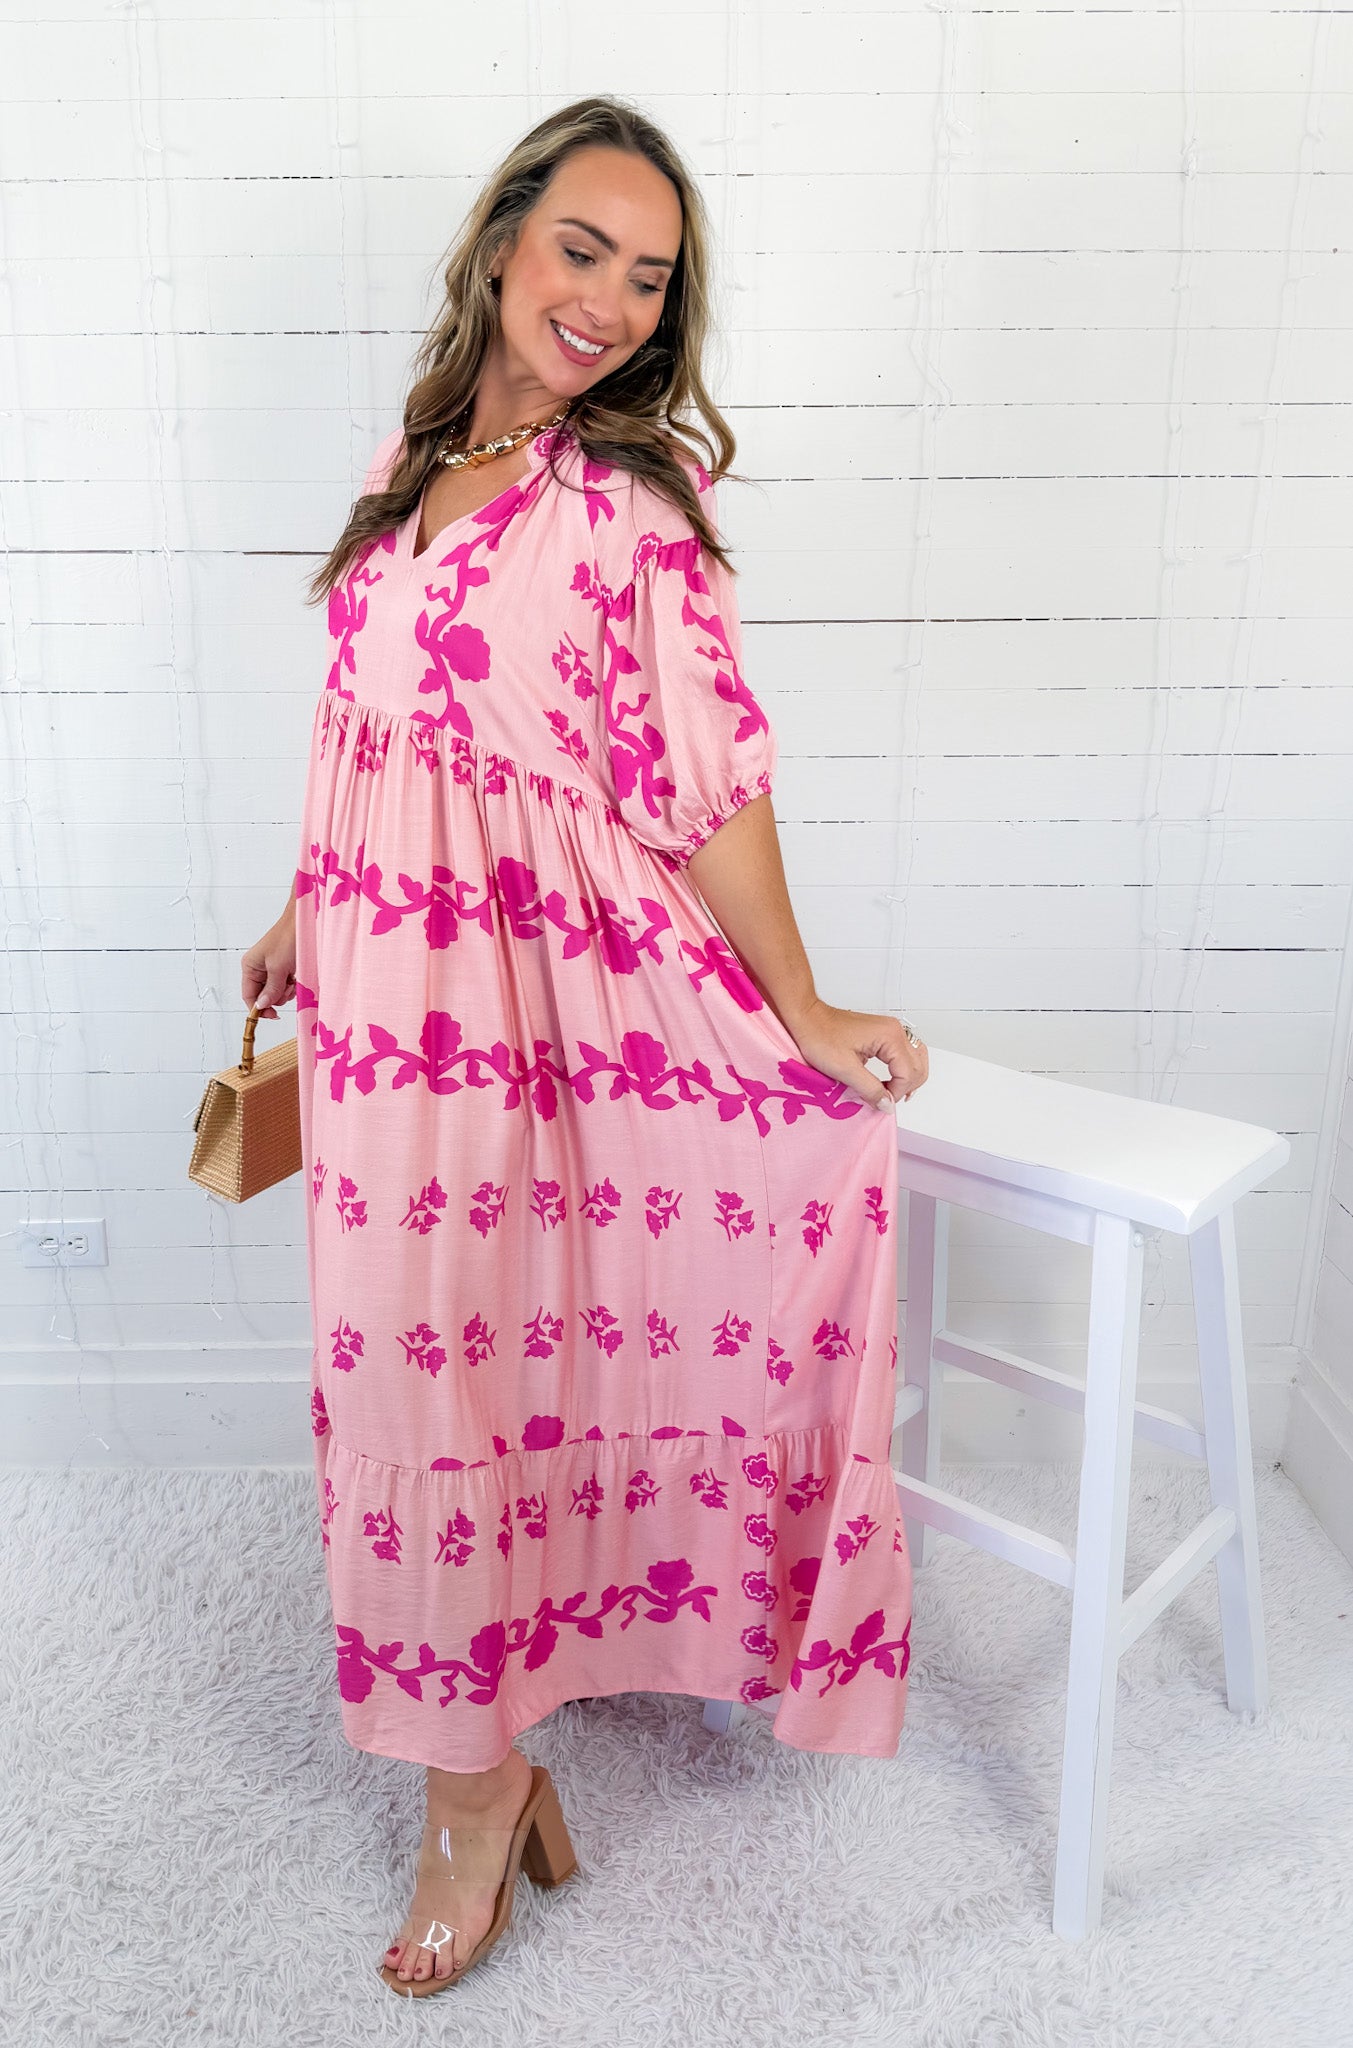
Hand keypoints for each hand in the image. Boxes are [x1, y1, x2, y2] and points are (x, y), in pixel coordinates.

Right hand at [241, 899, 297, 1019]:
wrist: (305, 922)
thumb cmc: (288, 937)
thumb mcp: (278, 967)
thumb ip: (271, 989)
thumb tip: (263, 1006)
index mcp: (250, 966)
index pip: (248, 996)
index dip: (259, 1008)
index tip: (273, 1015)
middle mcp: (258, 969)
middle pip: (263, 996)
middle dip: (276, 995)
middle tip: (286, 985)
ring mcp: (271, 969)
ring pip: (276, 992)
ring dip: (286, 990)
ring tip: (292, 977)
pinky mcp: (284, 968)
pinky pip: (286, 985)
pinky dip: (292, 984)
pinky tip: (296, 975)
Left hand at [784, 997, 927, 1110]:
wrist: (807, 1018)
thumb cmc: (820, 1037)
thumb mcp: (844, 1069)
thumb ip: (870, 1089)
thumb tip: (887, 1104)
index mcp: (890, 1037)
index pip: (908, 1073)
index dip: (895, 1093)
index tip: (880, 1102)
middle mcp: (895, 1031)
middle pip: (918, 1066)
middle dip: (904, 1088)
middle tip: (885, 1100)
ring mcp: (891, 1030)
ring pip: (916, 1060)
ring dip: (908, 1079)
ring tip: (890, 1093)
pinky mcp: (884, 1034)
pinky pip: (905, 1054)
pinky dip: (903, 1070)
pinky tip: (891, 1081)